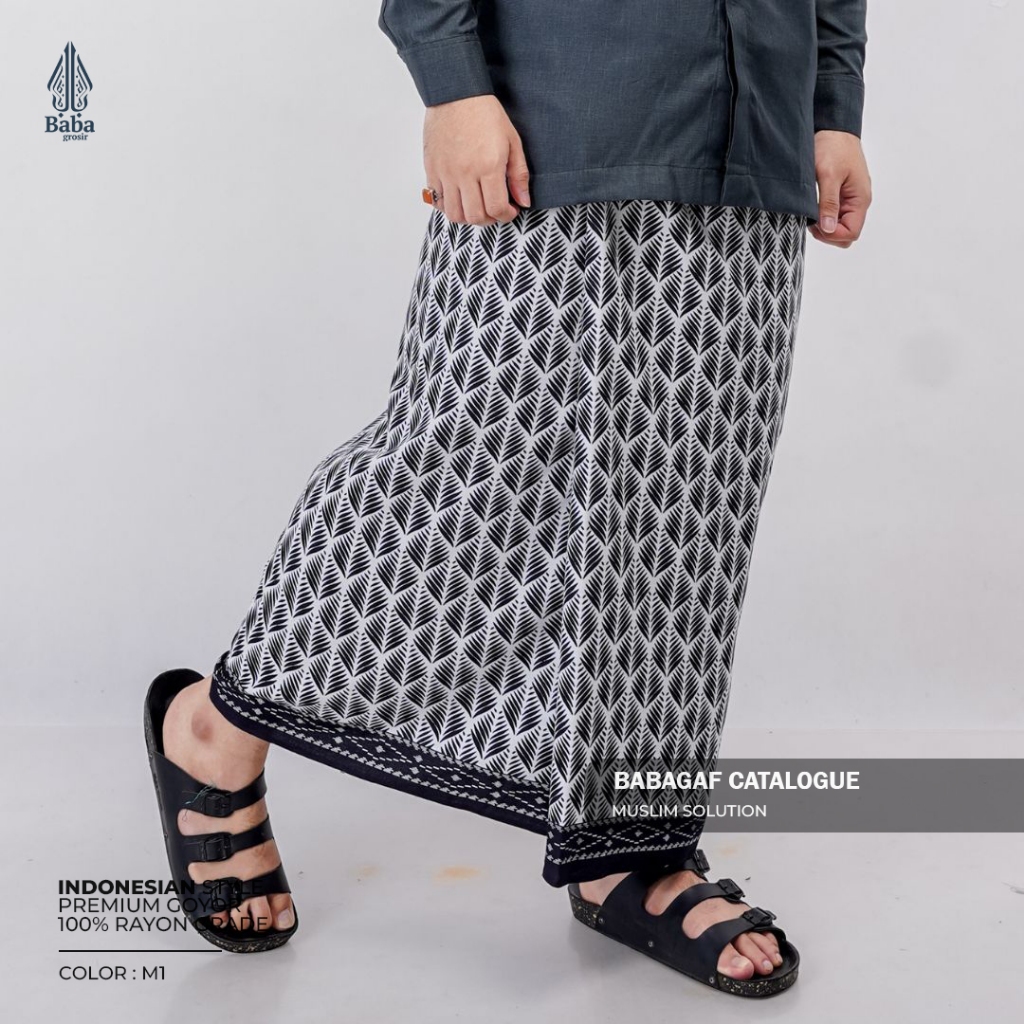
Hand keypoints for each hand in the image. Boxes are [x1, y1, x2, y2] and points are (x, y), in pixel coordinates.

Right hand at [423, 94, 530, 225]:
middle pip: (475, 216)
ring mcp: (446, 173)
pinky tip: (460, 197)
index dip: (506, 216)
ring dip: (468, 217)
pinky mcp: (432, 169)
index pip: (496, 208)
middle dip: (489, 220)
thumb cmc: (485, 114)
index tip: (510, 210)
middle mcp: (465, 173)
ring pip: (455, 214)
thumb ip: (518, 175)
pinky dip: (449, 206)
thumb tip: (523, 202)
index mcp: (488, 166)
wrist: (455, 93)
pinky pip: (438, 201)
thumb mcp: (512, 141)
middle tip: (495, 210)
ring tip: (477, 206)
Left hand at [809, 130, 871, 247]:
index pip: (851, 233)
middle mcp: (858, 202)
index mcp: (860, 199)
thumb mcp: (828, 175)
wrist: (833, 128)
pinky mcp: (841, 195)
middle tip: (810, 220)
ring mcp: (850, 199)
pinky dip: (822, 216)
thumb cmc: (833, 146)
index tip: (815, 224)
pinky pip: (834, 215)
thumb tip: (828, 228)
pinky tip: (812, 207)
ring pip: (838, 226)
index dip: (832, 235)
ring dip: (823, 225)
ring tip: (810, 211)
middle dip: (827, 233)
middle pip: (845, 234)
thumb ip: (829, 203)